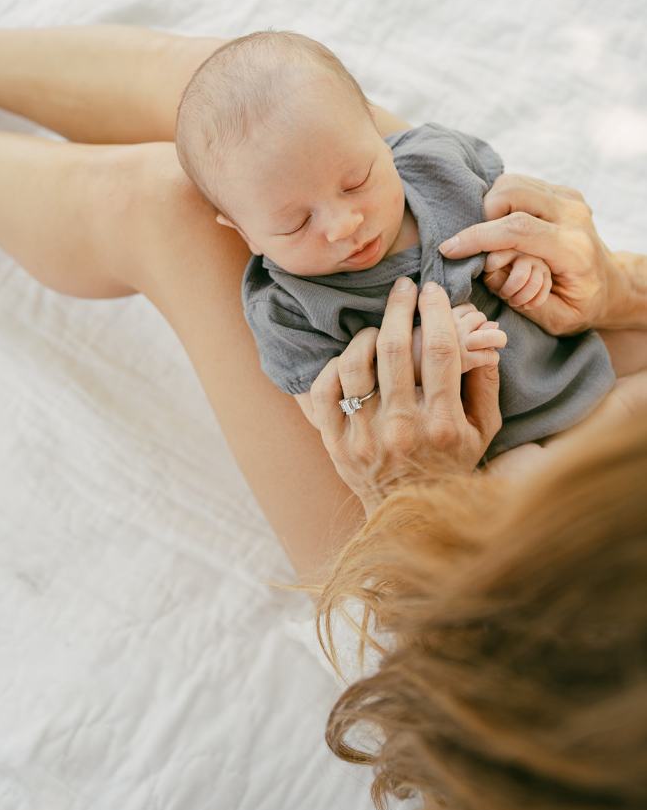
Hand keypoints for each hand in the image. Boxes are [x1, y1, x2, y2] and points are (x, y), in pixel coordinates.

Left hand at [309, 279, 501, 516]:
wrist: (412, 522)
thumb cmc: (452, 469)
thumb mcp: (484, 432)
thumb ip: (485, 383)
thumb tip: (485, 335)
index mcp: (443, 425)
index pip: (440, 351)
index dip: (437, 312)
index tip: (434, 290)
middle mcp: (402, 429)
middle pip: (396, 349)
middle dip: (401, 307)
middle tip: (404, 288)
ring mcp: (364, 437)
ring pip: (356, 363)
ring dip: (368, 335)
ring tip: (379, 328)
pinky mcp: (335, 444)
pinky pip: (324, 390)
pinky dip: (334, 365)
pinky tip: (352, 357)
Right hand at [438, 173, 620, 334]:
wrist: (611, 285)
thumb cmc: (580, 306)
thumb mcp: (555, 319)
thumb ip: (520, 297)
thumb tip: (487, 269)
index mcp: (573, 249)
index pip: (516, 230)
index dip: (477, 237)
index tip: (449, 249)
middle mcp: (572, 215)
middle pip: (510, 193)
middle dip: (484, 218)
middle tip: (483, 248)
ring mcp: (568, 199)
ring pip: (510, 183)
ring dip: (491, 209)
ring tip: (495, 239)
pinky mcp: (562, 191)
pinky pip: (518, 184)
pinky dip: (502, 203)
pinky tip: (506, 227)